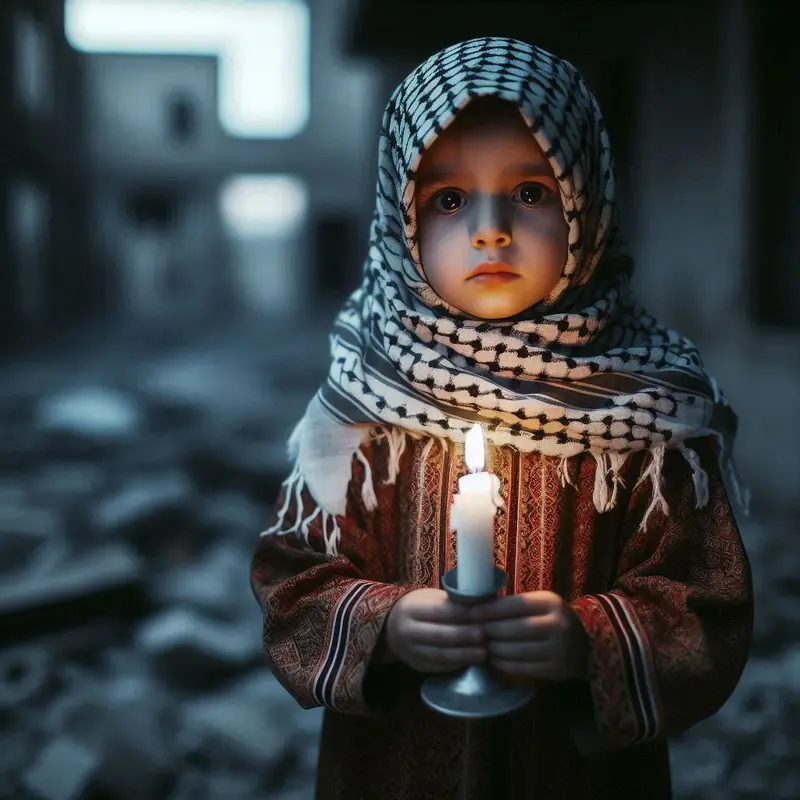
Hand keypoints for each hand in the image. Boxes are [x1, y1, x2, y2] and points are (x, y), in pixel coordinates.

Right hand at [384, 589, 487, 672]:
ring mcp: (411, 652)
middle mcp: (408, 631)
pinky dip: (458, 663)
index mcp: (411, 609)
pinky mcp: (417, 666)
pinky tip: (472, 660)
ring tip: (484, 652)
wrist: (391, 628)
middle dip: (465, 636)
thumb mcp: (430, 598)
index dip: (462, 613)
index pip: (439, 611)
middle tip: (486, 635)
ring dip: (464, 654)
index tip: (482, 614)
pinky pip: (440, 667)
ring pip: (440, 655)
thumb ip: (451, 602)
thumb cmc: (418, 608)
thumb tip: (481, 605)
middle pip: (440, 635)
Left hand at [469, 591, 588, 681]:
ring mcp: (557, 650)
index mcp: (551, 603)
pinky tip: (494, 659)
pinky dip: (503, 664)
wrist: (584, 647)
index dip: (489, 609)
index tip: (470, 612)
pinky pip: (521, 668)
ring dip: (493, 649)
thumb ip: (515, 605)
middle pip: (513, 629)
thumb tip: (478, 605)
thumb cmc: (552, 620)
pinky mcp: (555, 671)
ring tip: (481, 646)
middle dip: (489, 631)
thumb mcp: (540, 604)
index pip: (514, 605)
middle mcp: (557, 625)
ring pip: (515, 651)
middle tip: (473, 631)